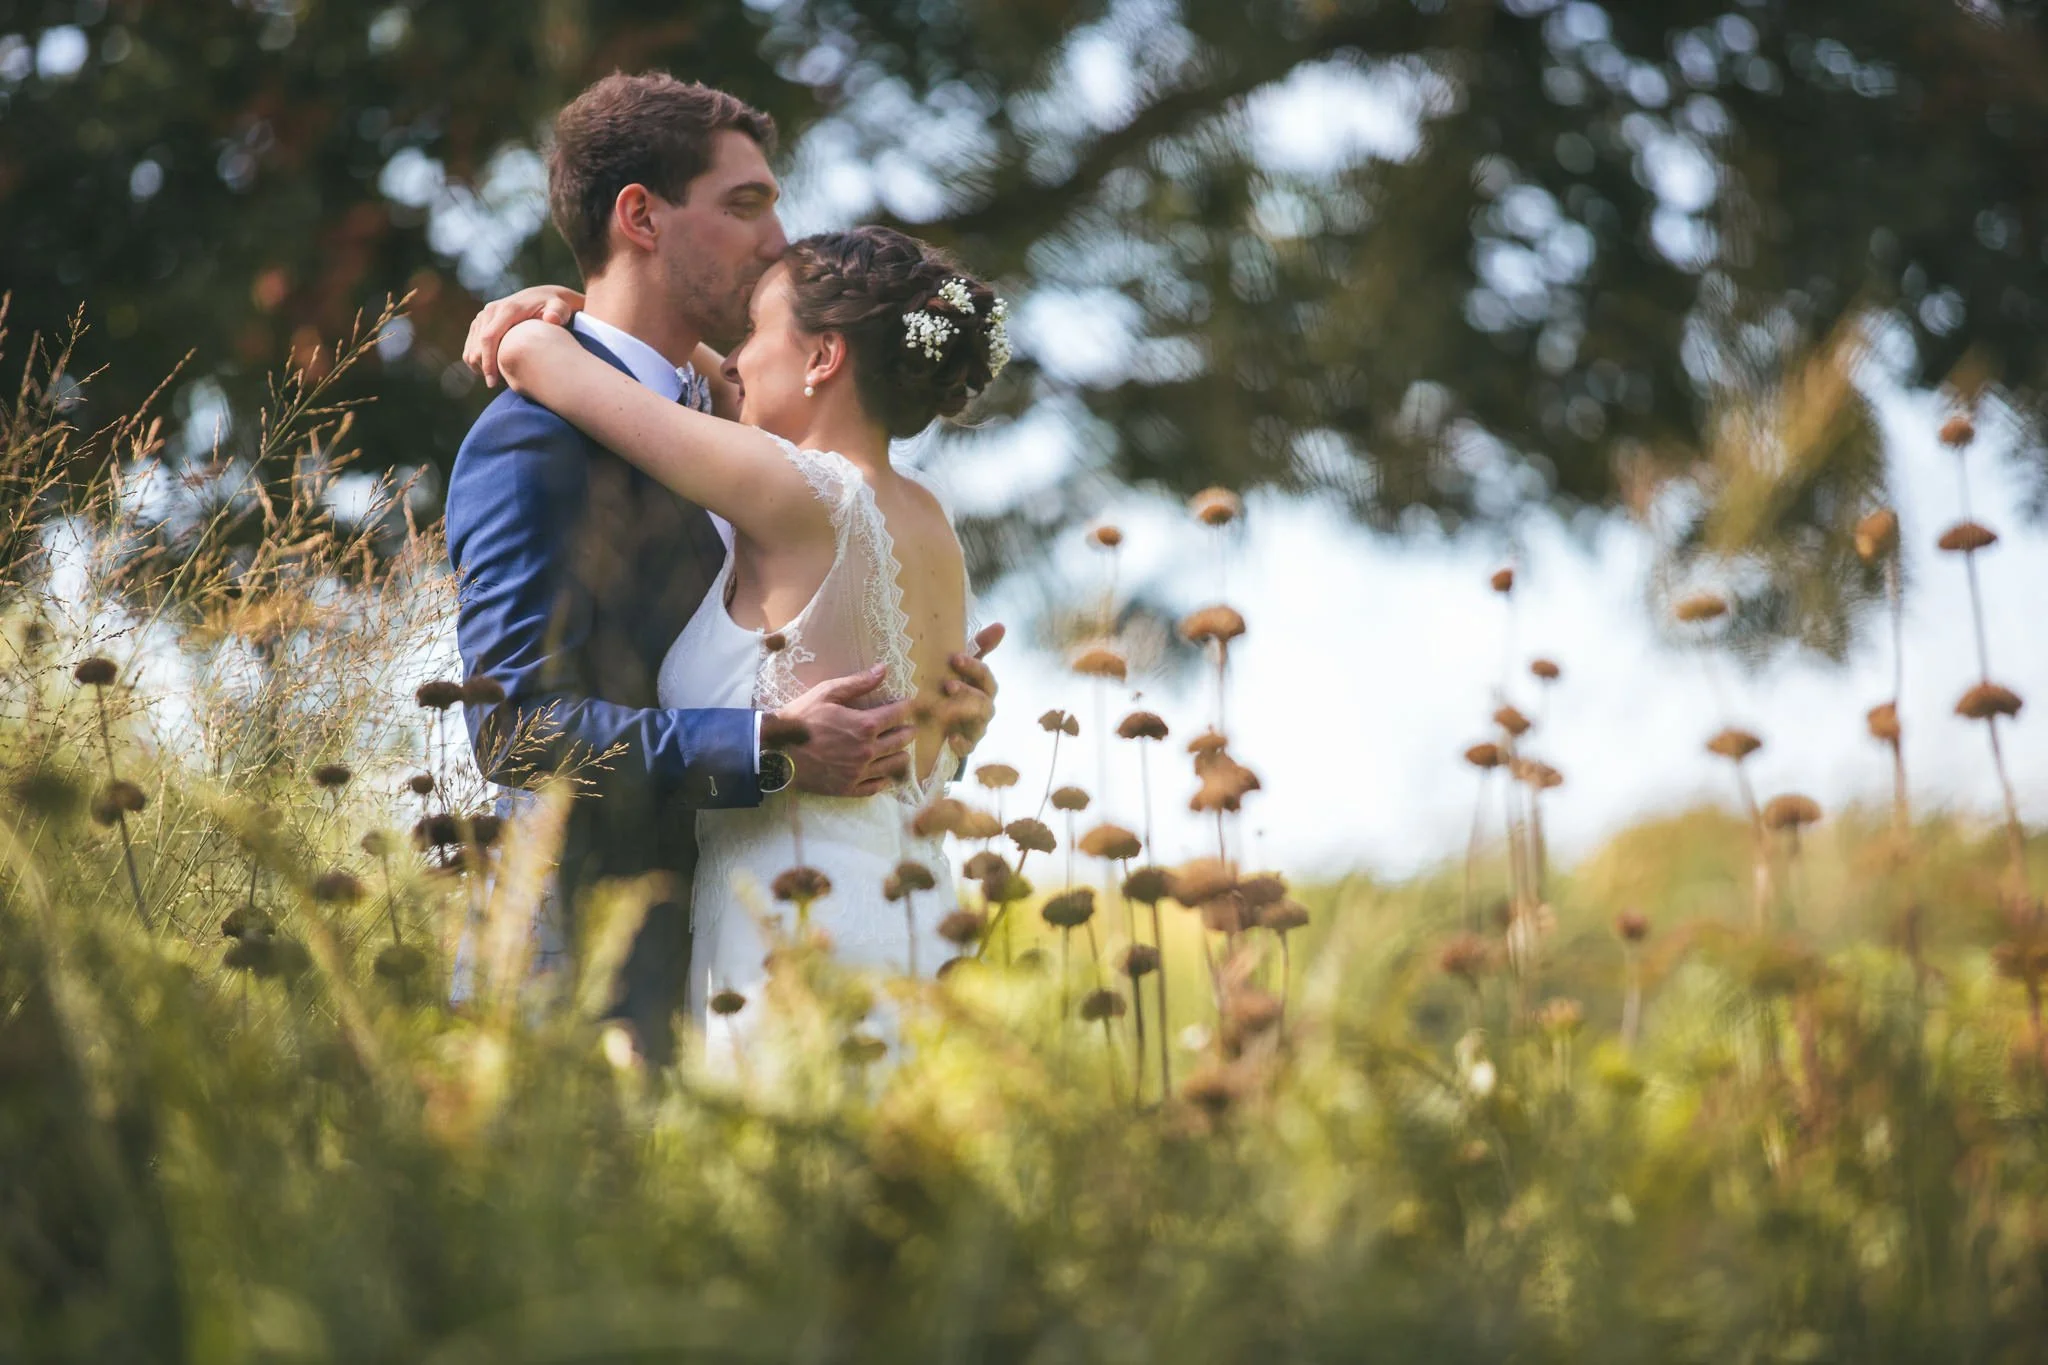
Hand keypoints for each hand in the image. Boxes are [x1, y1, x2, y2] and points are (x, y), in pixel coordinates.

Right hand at [464, 284, 584, 388]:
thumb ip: (559, 313)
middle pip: (477, 345)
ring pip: (471, 347)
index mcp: (507, 309)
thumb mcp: (561, 308)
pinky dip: (478, 360)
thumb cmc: (556, 308)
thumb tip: (552, 319)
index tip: (493, 383)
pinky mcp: (480, 321)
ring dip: (480, 366)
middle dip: (484, 368)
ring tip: (499, 380)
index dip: (488, 362)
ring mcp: (484, 315)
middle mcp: (491, 310)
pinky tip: (494, 371)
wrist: (546, 296)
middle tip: (499, 385)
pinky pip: (471, 345)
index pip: (489, 338)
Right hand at [773, 665, 917, 798]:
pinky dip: (884, 781)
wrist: (776, 751)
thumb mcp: (826, 693)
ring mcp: (859, 772)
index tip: (909, 705)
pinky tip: (886, 776)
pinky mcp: (848, 788)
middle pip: (900, 741)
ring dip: (901, 755)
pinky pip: (875, 787)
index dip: (906, 708)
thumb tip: (883, 669)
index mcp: (865, 725)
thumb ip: (857, 683)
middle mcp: (867, 750)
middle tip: (911, 729)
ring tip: (902, 751)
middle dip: (908, 732)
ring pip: (893, 765)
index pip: (897, 715)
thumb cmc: (800, 718)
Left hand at [942, 622, 1003, 756]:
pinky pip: (968, 746)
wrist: (945, 724)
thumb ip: (980, 647)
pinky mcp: (967, 745)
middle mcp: (985, 707)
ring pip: (978, 721)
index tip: (955, 658)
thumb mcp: (964, 668)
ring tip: (943, 708)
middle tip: (947, 685)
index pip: (985, 675)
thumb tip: (1002, 625)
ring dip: (962, 713)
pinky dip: (961, 743)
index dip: (973, 667)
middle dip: (967, 691)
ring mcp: (977, 727)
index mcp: (985, 687)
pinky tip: (951, 737)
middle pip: (983, 699)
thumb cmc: (957, 689)